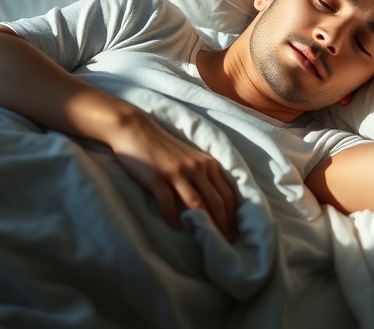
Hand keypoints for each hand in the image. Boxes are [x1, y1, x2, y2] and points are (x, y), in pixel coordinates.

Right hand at [109, 113, 238, 241]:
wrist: (136, 131)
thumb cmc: (164, 148)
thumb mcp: (191, 159)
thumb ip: (203, 177)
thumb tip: (215, 205)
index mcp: (208, 164)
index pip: (227, 193)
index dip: (234, 215)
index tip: (237, 232)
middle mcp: (196, 168)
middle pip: (216, 201)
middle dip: (225, 224)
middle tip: (229, 242)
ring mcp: (177, 172)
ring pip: (197, 203)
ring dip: (206, 224)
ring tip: (210, 241)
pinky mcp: (157, 177)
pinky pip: (168, 202)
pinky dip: (173, 217)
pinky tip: (176, 227)